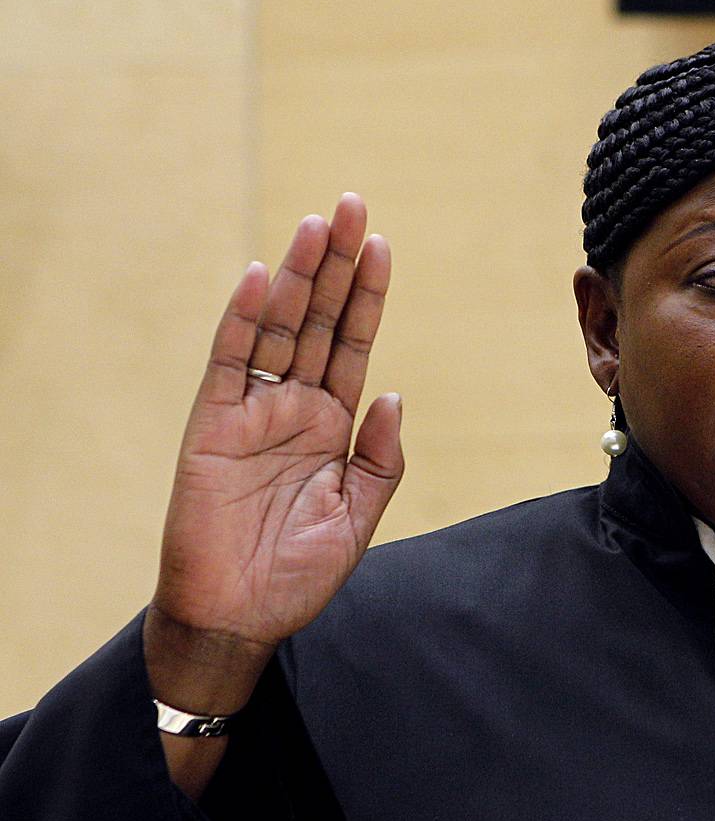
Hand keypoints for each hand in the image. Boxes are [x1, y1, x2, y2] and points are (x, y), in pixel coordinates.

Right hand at [149, 195, 402, 701]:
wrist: (240, 616)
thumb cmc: (299, 572)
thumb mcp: (359, 515)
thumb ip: (381, 456)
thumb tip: (395, 394)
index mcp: (333, 424)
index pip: (354, 343)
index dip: (367, 295)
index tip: (383, 245)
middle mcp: (294, 407)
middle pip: (318, 320)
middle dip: (336, 264)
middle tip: (353, 204)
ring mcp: (253, 413)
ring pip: (278, 329)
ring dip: (296, 276)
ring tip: (317, 224)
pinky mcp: (212, 427)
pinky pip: (229, 365)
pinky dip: (242, 322)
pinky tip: (258, 278)